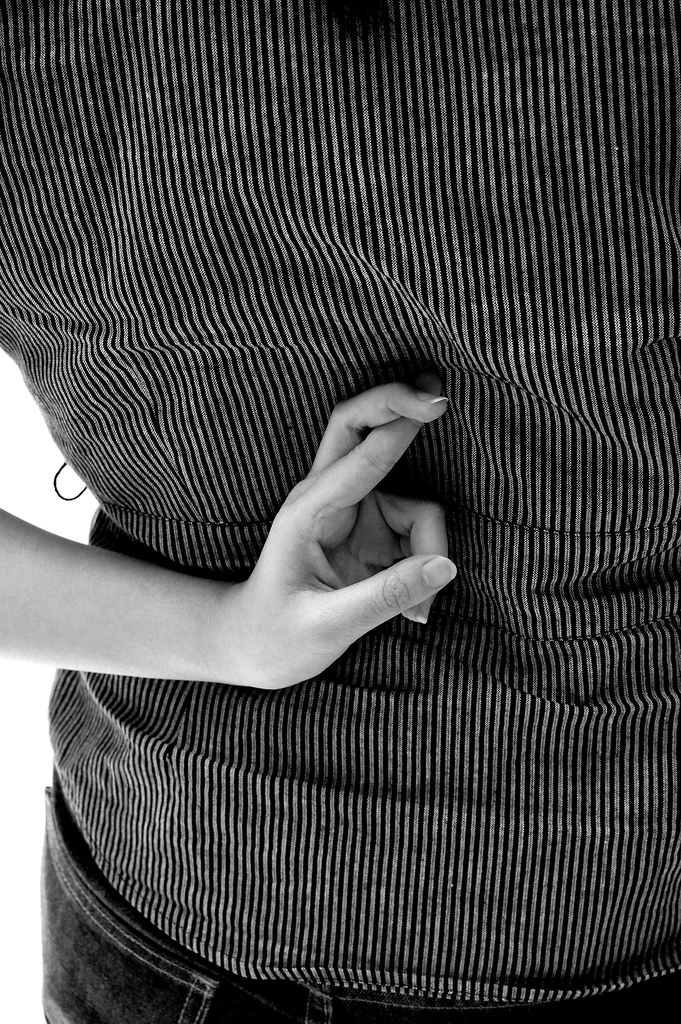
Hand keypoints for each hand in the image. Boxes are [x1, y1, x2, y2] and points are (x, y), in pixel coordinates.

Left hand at [211, 370, 456, 688]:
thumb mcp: (327, 627)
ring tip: (416, 613)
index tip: (432, 403)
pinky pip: (419, 534)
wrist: (251, 651)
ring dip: (430, 548)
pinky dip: (426, 568)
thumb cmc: (274, 639)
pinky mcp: (373, 534)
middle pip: (362, 427)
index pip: (357, 453)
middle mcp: (330, 500)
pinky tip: (413, 612)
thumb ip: (385, 596)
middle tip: (440, 396)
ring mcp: (355, 514)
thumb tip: (445, 567)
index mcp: (307, 512)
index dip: (396, 423)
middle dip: (401, 407)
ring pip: (416, 506)